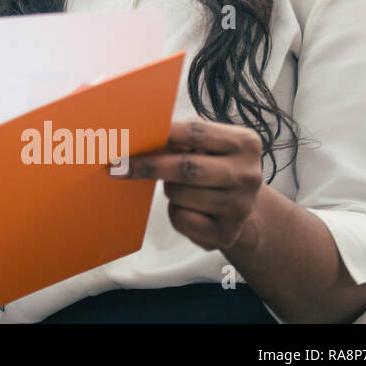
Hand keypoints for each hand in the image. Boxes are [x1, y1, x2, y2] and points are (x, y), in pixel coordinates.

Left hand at [114, 118, 263, 252]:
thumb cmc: (214, 166)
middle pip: (187, 167)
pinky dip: (176, 213)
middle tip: (117, 166)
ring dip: (169, 191)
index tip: (128, 137)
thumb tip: (138, 131)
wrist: (245, 210)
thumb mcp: (209, 144)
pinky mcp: (227, 233)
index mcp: (245, 143)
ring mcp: (240, 206)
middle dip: (149, 166)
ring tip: (179, 188)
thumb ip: (183, 134)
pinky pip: (182, 219)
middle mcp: (248, 174)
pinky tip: (189, 209)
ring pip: (180, 195)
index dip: (159, 133)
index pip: (195, 131)